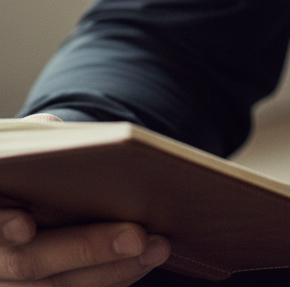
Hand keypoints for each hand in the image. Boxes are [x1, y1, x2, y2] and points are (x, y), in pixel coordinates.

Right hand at [0, 119, 169, 286]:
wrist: (24, 194)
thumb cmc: (27, 164)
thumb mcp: (26, 145)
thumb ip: (37, 140)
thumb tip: (61, 132)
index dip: (3, 226)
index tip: (25, 224)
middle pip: (30, 263)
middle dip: (86, 249)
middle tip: (137, 235)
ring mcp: (12, 284)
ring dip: (114, 269)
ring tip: (160, 246)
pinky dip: (115, 277)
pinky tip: (147, 258)